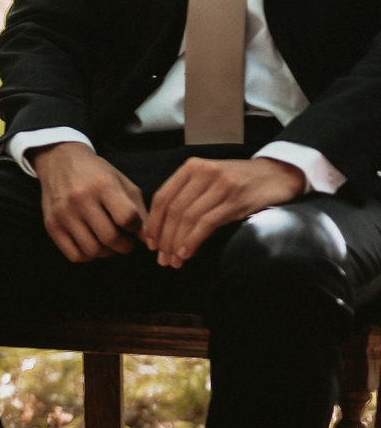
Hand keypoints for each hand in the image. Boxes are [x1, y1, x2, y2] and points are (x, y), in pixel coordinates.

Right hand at [32, 141, 148, 261]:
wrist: (59, 161)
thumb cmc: (97, 174)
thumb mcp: (123, 184)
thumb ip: (139, 212)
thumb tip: (149, 241)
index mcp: (102, 185)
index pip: (126, 218)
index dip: (136, 228)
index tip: (133, 225)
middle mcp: (80, 198)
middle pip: (110, 238)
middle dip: (125, 246)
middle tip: (125, 240)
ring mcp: (63, 213)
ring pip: (93, 250)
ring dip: (107, 252)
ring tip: (108, 242)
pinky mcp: (51, 224)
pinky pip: (74, 255)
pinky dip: (88, 255)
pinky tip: (91, 243)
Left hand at [145, 155, 305, 267]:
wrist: (278, 174)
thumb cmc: (240, 181)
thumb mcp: (210, 179)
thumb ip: (188, 193)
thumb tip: (164, 225)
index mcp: (191, 167)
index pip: (162, 197)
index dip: (153, 222)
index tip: (150, 243)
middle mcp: (203, 172)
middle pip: (173, 210)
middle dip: (164, 237)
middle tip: (160, 258)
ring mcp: (220, 185)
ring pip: (188, 218)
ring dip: (177, 243)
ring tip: (173, 261)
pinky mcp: (236, 199)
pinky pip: (207, 223)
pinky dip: (193, 240)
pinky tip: (187, 253)